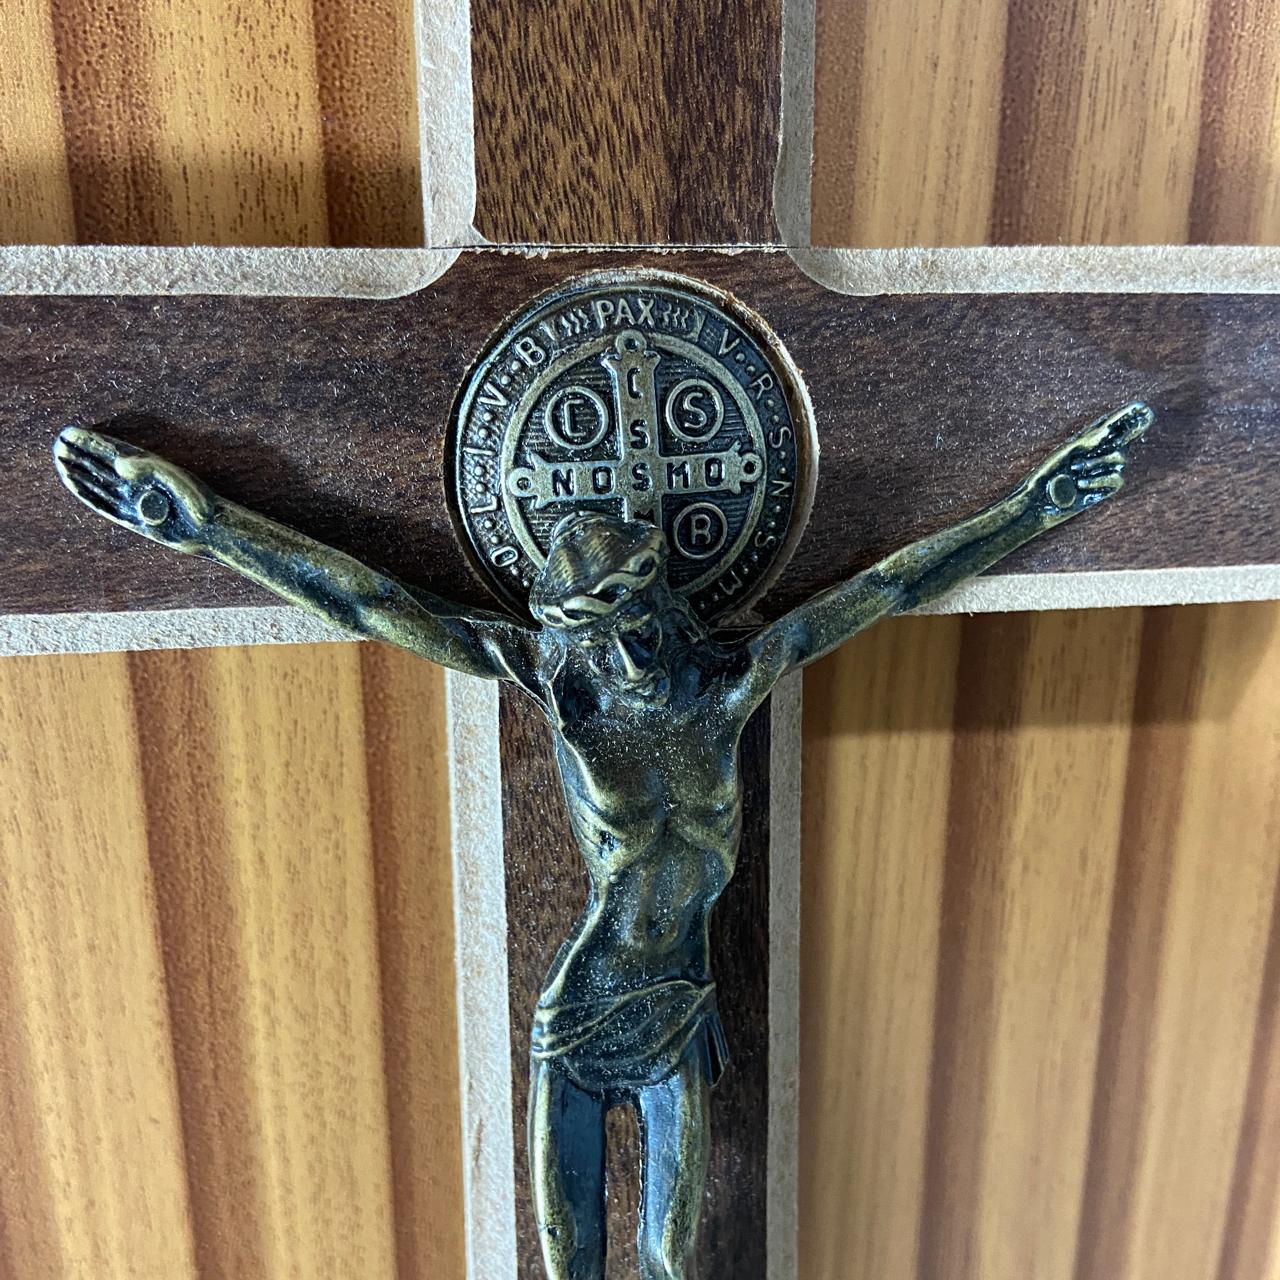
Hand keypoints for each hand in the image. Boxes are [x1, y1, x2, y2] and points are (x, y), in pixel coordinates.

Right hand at [52, 426, 216, 552]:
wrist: (208, 530)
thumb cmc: (198, 502)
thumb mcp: (177, 480)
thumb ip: (150, 468)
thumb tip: (120, 462)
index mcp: (147, 469)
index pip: (112, 452)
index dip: (91, 443)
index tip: (71, 432)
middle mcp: (137, 483)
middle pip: (101, 466)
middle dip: (80, 455)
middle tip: (58, 444)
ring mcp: (133, 500)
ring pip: (99, 484)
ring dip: (79, 473)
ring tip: (60, 460)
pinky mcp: (131, 518)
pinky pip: (103, 504)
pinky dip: (88, 494)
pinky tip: (73, 484)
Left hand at [1025, 401, 1151, 518]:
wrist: (1037, 503)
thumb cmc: (1045, 475)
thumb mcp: (1064, 454)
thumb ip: (1087, 441)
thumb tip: (1106, 430)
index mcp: (1088, 442)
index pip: (1112, 427)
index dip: (1126, 417)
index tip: (1141, 406)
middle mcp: (1098, 455)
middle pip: (1122, 444)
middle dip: (1104, 451)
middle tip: (1078, 461)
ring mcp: (1102, 472)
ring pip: (1120, 459)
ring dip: (1096, 465)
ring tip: (1074, 471)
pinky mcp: (1102, 490)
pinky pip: (1115, 479)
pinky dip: (1098, 480)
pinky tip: (1080, 483)